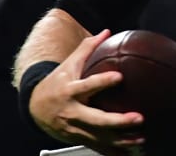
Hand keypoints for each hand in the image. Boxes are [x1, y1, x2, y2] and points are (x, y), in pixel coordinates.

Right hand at [28, 30, 145, 153]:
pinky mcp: (78, 138)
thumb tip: (106, 31)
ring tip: (140, 139)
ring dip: (120, 140)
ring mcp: (74, 128)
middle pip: (95, 118)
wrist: (35, 107)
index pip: (87, 85)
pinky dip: (113, 151)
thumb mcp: (69, 64)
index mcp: (70, 90)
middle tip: (138, 118)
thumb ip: (87, 48)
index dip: (102, 81)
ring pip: (98, 137)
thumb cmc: (58, 82)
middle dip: (117, 121)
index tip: (119, 77)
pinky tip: (130, 152)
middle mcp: (72, 111)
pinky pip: (97, 147)